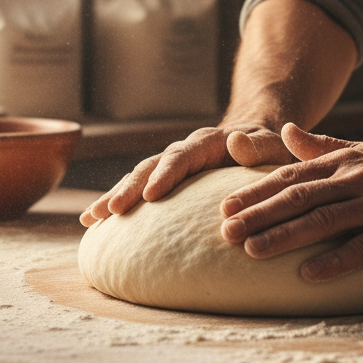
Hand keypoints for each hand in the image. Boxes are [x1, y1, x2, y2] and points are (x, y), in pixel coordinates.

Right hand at [79, 123, 292, 226]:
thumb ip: (256, 147)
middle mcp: (183, 151)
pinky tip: (93, 222)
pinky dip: (116, 202)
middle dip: (129, 188)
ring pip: (137, 178)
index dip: (165, 175)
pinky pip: (137, 190)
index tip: (150, 195)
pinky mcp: (165, 181)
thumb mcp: (271, 146)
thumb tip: (235, 141)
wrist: (256, 140)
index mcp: (207, 143)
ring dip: (114, 197)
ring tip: (91, 219)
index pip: (182, 156)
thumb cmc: (269, 149)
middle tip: (111, 210)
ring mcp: (171, 166)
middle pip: (151, 167)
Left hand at [219, 123, 362, 280]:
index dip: (256, 192)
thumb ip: (323, 146)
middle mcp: (356, 179)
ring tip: (251, 251)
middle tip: (225, 233)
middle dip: (259, 215)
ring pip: (324, 220)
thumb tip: (284, 131)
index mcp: (344, 162)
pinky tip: (307, 274)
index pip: (290, 176)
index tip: (225, 207)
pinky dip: (334, 261)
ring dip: (285, 236)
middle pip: (299, 197)